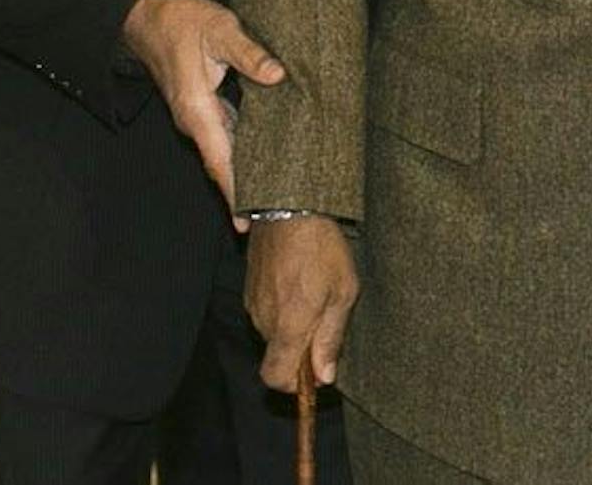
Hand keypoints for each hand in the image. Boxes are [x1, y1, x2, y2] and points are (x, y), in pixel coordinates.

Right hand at [120, 0, 284, 225]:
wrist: (148, 18)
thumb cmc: (183, 22)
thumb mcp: (220, 29)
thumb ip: (249, 53)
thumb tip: (278, 75)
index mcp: (196, 109)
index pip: (218, 159)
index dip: (232, 190)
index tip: (245, 221)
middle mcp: (194, 121)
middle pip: (220, 165)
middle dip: (242, 193)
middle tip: (271, 219)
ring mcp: (196, 117)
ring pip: (223, 153)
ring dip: (243, 174)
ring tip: (273, 196)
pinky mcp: (202, 108)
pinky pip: (223, 137)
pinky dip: (240, 152)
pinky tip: (263, 158)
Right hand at [247, 214, 359, 389]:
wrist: (291, 207)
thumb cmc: (323, 248)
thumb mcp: (342, 293)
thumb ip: (330, 338)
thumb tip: (323, 377)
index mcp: (287, 327)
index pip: (275, 378)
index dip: (293, 384)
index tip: (315, 371)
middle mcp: (264, 320)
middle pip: (277, 355)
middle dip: (300, 349)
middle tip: (326, 320)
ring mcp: (253, 302)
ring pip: (272, 332)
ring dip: (292, 325)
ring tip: (316, 294)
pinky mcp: (250, 286)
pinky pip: (266, 311)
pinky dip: (282, 307)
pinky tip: (301, 282)